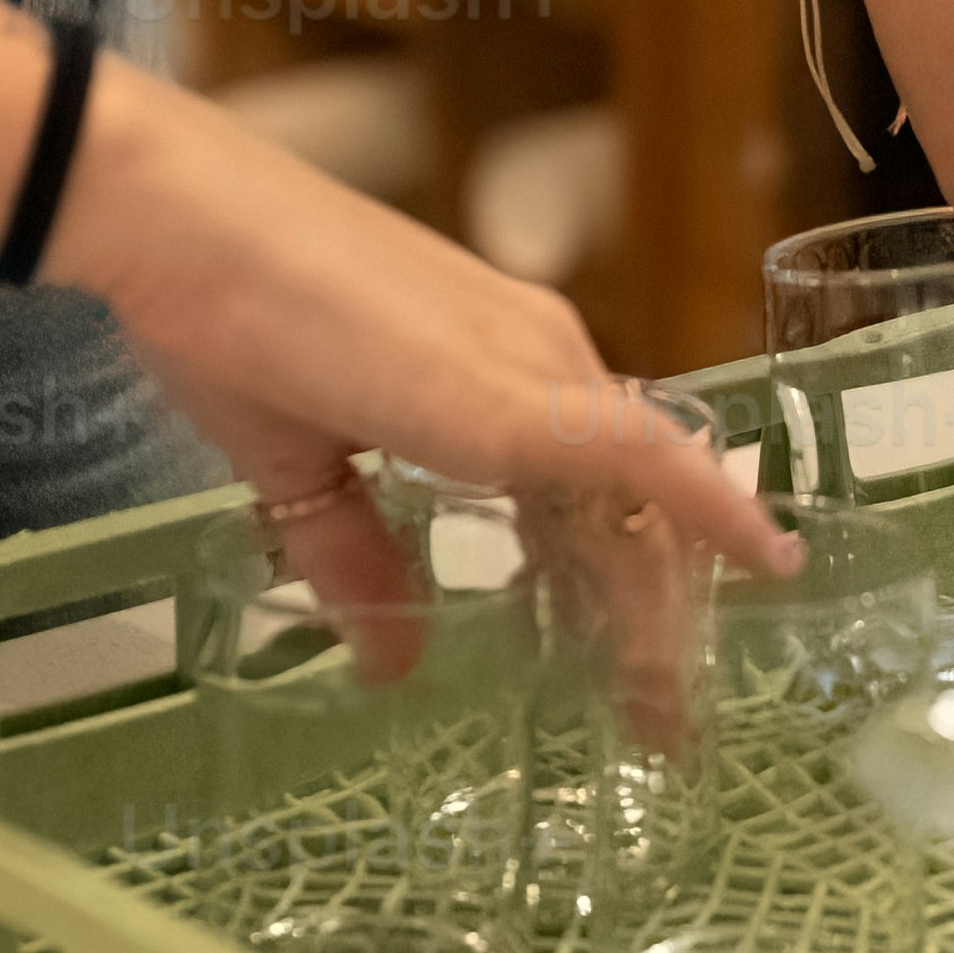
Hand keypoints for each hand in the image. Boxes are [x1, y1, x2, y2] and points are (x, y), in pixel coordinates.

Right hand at [54, 74, 793, 673]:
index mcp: (495, 372)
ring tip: (673, 714)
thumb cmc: (227, 323)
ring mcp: (541, 367)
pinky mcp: (522, 393)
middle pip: (630, 506)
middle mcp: (541, 358)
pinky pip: (648, 455)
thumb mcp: (300, 467)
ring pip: (643, 500)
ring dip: (664, 609)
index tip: (631, 669)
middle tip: (663, 726)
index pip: (590, 487)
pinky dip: (711, 505)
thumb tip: (390, 661)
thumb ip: (354, 555)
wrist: (188, 226)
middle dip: (650, 624)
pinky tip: (765, 559)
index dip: (615, 583)